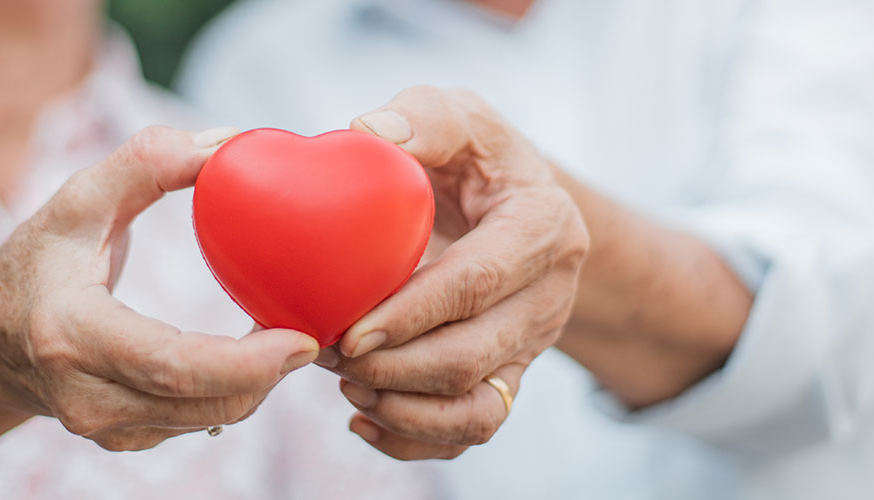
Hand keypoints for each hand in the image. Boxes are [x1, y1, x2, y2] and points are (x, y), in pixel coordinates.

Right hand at [0, 126, 320, 450]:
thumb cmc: (38, 260)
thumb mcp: (77, 199)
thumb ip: (145, 162)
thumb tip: (225, 144)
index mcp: (68, 332)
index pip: (170, 363)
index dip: (244, 362)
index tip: (300, 340)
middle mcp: (83, 394)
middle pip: (201, 402)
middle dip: (268, 375)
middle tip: (312, 336)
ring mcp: (102, 428)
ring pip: (207, 419)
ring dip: (257, 384)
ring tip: (284, 336)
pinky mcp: (122, 441)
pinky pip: (196, 422)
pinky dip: (233, 393)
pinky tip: (249, 357)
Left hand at [320, 86, 588, 458]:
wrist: (510, 199)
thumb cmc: (473, 154)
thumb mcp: (458, 116)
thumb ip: (421, 118)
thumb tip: (369, 133)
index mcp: (542, 225)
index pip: (478, 283)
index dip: (414, 314)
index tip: (351, 329)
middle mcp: (549, 294)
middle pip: (472, 357)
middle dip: (392, 368)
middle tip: (325, 351)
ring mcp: (532, 343)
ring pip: (476, 410)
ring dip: (401, 408)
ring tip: (342, 382)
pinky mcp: (510, 375)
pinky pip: (472, 431)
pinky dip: (414, 438)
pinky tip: (360, 420)